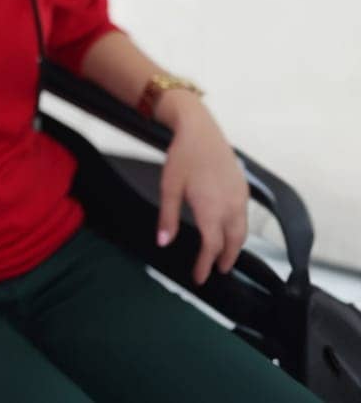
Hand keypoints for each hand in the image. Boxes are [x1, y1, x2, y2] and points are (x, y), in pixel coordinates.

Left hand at [155, 91, 249, 284]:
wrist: (201, 131)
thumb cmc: (182, 158)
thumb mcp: (169, 187)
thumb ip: (167, 217)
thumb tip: (163, 242)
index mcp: (211, 208)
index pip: (211, 246)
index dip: (205, 264)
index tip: (200, 277)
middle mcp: (231, 206)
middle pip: (233, 242)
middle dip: (225, 259)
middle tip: (216, 271)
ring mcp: (240, 197)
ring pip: (242, 231)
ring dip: (234, 246)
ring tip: (224, 256)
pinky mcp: (244, 189)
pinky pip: (245, 217)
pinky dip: (239, 230)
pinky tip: (229, 231)